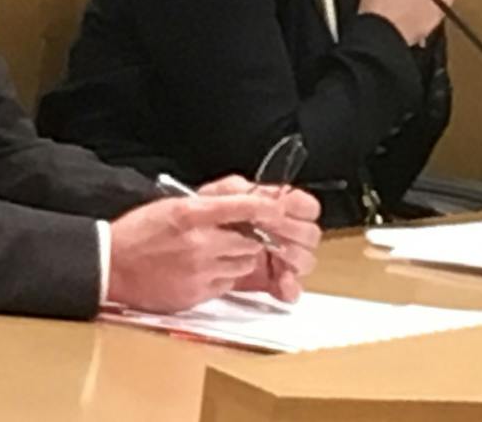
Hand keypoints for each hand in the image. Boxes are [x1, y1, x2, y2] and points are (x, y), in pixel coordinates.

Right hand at [106, 183, 317, 311]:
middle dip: (252, 236)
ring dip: (240, 256)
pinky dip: (224, 276)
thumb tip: (242, 198)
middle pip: (250, 240)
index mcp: (190, 215)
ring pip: (243, 264)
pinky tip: (207, 268)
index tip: (276, 208)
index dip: (264, 208)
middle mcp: (198, 244)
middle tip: (242, 232)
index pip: (241, 208)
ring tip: (220, 250)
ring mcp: (198, 272)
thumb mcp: (172, 205)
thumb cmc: (138, 232)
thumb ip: (208, 203)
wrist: (109, 265)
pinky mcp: (195, 295)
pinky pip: (226, 284)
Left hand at [200, 174, 321, 301]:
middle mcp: (279, 231)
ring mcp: (276, 258)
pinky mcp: (267, 283)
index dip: (300, 208)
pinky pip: (290, 289)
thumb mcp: (215, 195)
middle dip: (297, 234)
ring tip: (277, 257)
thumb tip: (273, 199)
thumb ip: (244, 193)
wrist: (172, 251)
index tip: (281, 213)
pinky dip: (290, 287)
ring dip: (295, 259)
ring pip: (305, 260)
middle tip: (278, 236)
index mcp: (272, 206)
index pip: (305, 206)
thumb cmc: (193, 219)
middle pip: (310, 233)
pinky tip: (282, 283)